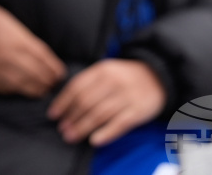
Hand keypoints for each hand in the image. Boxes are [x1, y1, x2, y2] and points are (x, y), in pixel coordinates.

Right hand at [0, 3, 65, 96]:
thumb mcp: (11, 24)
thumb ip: (24, 40)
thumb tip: (37, 55)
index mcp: (21, 42)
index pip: (45, 60)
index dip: (54, 69)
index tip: (59, 74)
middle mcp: (12, 59)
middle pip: (37, 76)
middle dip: (47, 82)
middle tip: (52, 86)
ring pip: (22, 86)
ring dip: (33, 90)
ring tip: (40, 92)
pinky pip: (2, 88)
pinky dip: (13, 91)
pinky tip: (17, 90)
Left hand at [47, 59, 165, 146]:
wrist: (158, 76)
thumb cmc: (125, 77)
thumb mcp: (106, 71)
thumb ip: (87, 83)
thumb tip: (64, 102)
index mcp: (102, 70)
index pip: (77, 87)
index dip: (63, 102)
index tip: (53, 115)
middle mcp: (113, 82)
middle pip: (86, 102)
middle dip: (71, 117)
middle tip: (62, 129)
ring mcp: (127, 96)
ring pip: (100, 114)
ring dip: (83, 127)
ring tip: (71, 136)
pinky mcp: (139, 111)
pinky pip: (120, 124)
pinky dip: (106, 133)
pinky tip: (94, 141)